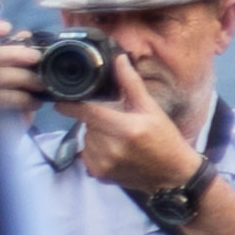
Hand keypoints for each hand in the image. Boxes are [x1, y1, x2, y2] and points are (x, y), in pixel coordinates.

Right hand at [0, 19, 41, 119]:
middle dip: (14, 53)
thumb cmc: (5, 100)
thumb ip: (13, 53)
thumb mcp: (10, 75)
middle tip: (36, 57)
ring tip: (41, 84)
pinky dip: (23, 98)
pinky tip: (34, 102)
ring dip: (24, 77)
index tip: (7, 28)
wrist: (2, 134)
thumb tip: (25, 34)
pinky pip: (3, 99)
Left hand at [69, 75, 195, 190]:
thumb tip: (119, 59)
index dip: (71, 105)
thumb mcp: (151, 109)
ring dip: (96, 136)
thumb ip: (131, 84)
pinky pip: (87, 155)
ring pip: (86, 140)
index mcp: (125, 128)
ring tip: (117, 139)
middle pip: (88, 125)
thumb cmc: (165, 138)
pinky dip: (96, 151)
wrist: (173, 174)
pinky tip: (114, 152)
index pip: (87, 113)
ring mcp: (104, 164)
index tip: (60, 101)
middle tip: (117, 122)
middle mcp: (112, 148)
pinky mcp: (101, 175)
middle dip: (96, 120)